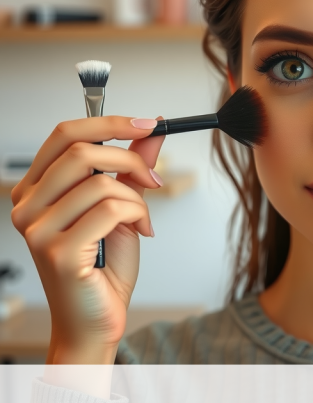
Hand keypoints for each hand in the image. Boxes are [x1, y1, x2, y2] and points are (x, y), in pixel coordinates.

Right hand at [10, 116, 164, 363]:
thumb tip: (151, 131)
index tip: (150, 123)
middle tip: (154, 178)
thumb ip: (130, 168)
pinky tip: (140, 232)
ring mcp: (38, 229)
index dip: (110, 122)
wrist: (97, 320)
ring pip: (102, 182)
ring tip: (141, 219)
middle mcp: (27, 206)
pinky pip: (112, 209)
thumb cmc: (103, 269)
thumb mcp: (122, 206)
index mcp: (36, 189)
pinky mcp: (58, 251)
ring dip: (138, 199)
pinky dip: (138, 215)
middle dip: (131, 159)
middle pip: (82, 151)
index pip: (64, 135)